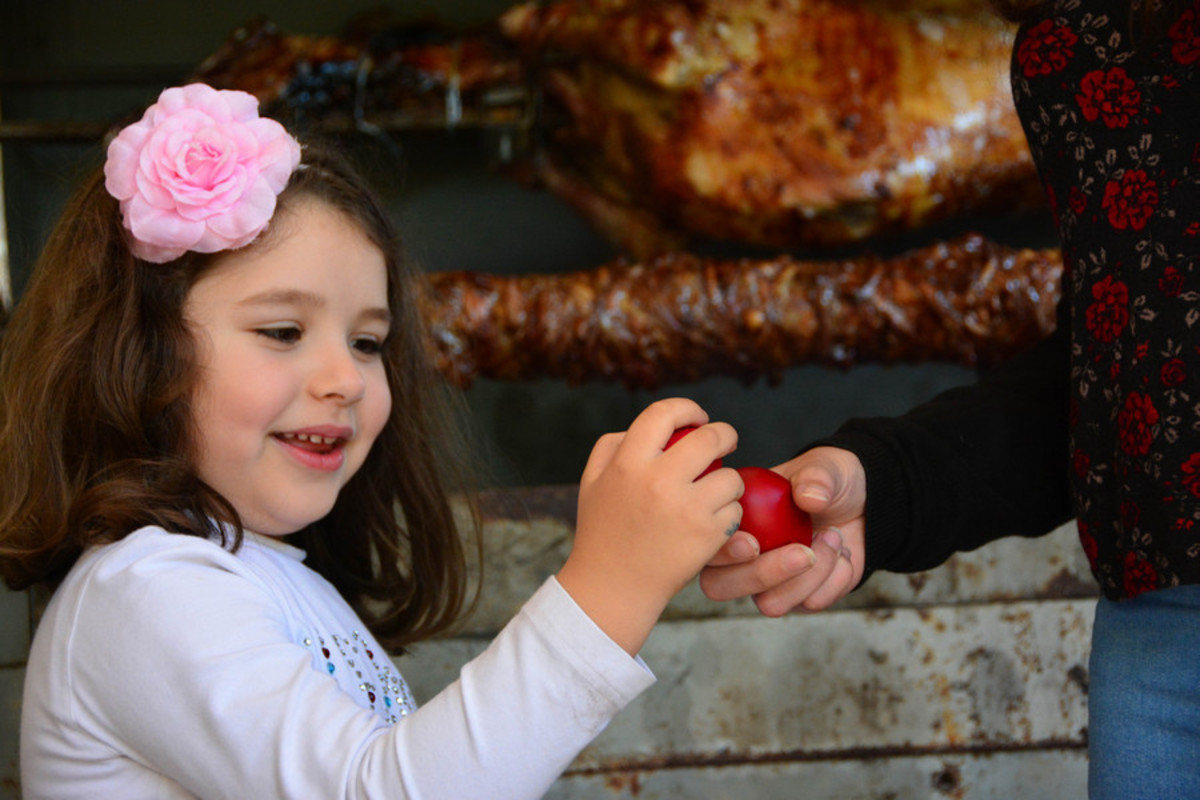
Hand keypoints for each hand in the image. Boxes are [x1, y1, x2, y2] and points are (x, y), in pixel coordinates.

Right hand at [558, 397, 741, 653]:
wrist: (612, 589)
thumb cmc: (603, 532)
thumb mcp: (592, 482)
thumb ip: (613, 445)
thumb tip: (651, 426)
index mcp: (627, 463)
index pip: (664, 413)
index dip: (688, 408)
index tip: (699, 416)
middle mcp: (658, 481)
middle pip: (710, 437)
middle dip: (726, 433)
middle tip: (728, 440)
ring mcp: (686, 509)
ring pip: (731, 476)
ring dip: (728, 481)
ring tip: (714, 492)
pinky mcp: (707, 536)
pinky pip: (735, 511)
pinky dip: (729, 515)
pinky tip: (712, 523)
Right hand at [698, 446, 865, 615]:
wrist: (863, 507)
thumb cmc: (829, 484)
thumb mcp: (826, 468)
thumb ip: (816, 477)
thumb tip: (809, 497)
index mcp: (732, 520)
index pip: (706, 545)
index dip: (722, 551)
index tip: (753, 544)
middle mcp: (739, 558)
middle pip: (721, 587)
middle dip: (764, 574)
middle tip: (804, 552)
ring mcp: (767, 584)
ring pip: (769, 604)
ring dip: (809, 576)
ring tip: (834, 537)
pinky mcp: (799, 599)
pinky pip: (810, 604)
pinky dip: (835, 579)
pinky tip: (843, 552)